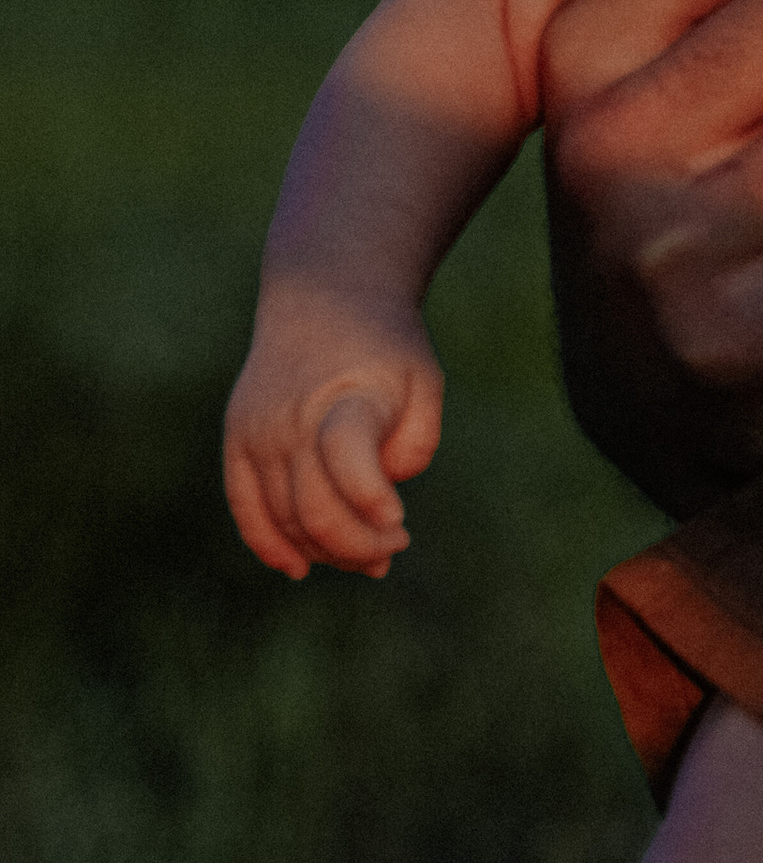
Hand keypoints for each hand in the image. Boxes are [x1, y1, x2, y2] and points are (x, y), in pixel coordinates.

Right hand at [223, 288, 444, 577]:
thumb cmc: (385, 346)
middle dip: (360, 546)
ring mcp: (256, 432)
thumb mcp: (424, 380)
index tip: (400, 520)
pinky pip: (245, 507)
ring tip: (367, 554)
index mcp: (343, 399)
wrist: (322, 296)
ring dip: (326, 551)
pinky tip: (298, 566)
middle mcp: (290, 419)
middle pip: (315, 509)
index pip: (347, 459)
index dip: (372, 501)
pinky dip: (269, 544)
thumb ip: (416, 442)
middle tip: (394, 546)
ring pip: (284, 519)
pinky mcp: (237, 439)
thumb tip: (381, 499)